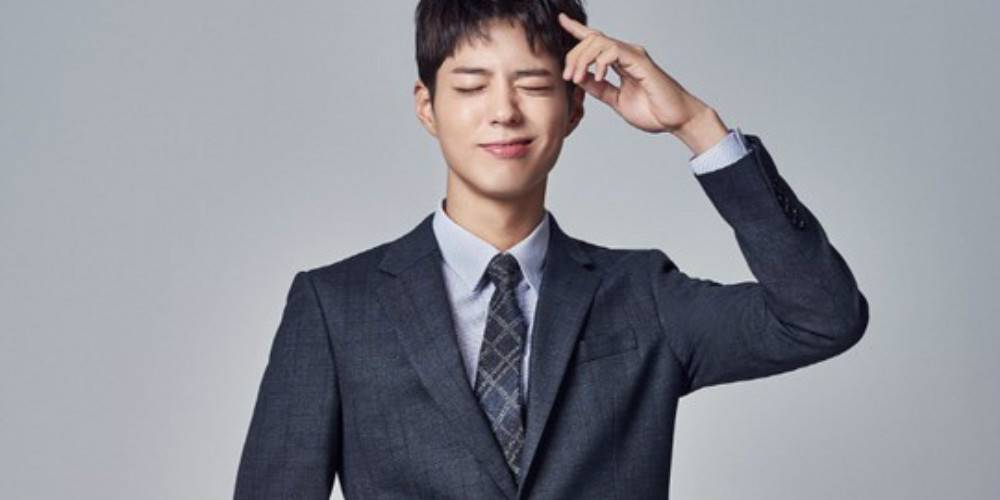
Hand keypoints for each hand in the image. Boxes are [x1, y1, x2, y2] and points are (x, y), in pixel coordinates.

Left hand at [558, 12, 727, 153]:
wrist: (675, 120)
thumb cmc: (652, 111)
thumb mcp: (616, 99)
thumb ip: (599, 88)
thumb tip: (580, 78)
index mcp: (620, 61)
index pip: (596, 41)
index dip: (577, 29)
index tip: (561, 20)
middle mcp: (626, 54)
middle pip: (592, 40)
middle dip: (574, 56)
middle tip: (568, 77)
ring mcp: (634, 55)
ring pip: (599, 42)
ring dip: (582, 59)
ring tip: (577, 78)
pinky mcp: (640, 61)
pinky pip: (613, 51)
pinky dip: (600, 62)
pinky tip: (598, 76)